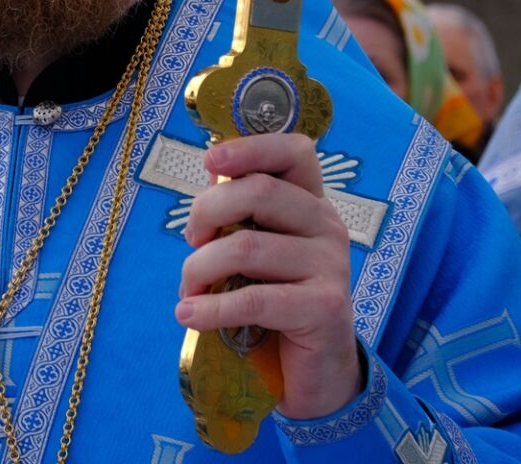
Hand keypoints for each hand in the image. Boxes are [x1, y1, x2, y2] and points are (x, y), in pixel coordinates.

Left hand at [174, 131, 361, 419]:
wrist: (316, 372)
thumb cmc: (278, 302)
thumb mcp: (259, 251)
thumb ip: (241, 211)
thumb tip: (214, 170)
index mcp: (312, 204)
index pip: (295, 151)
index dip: (251, 147)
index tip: (211, 160)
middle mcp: (327, 227)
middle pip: (258, 192)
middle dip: (206, 212)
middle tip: (191, 242)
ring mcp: (331, 266)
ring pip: (246, 247)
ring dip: (200, 269)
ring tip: (188, 290)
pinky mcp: (325, 307)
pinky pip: (254, 299)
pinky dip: (211, 307)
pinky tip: (188, 315)